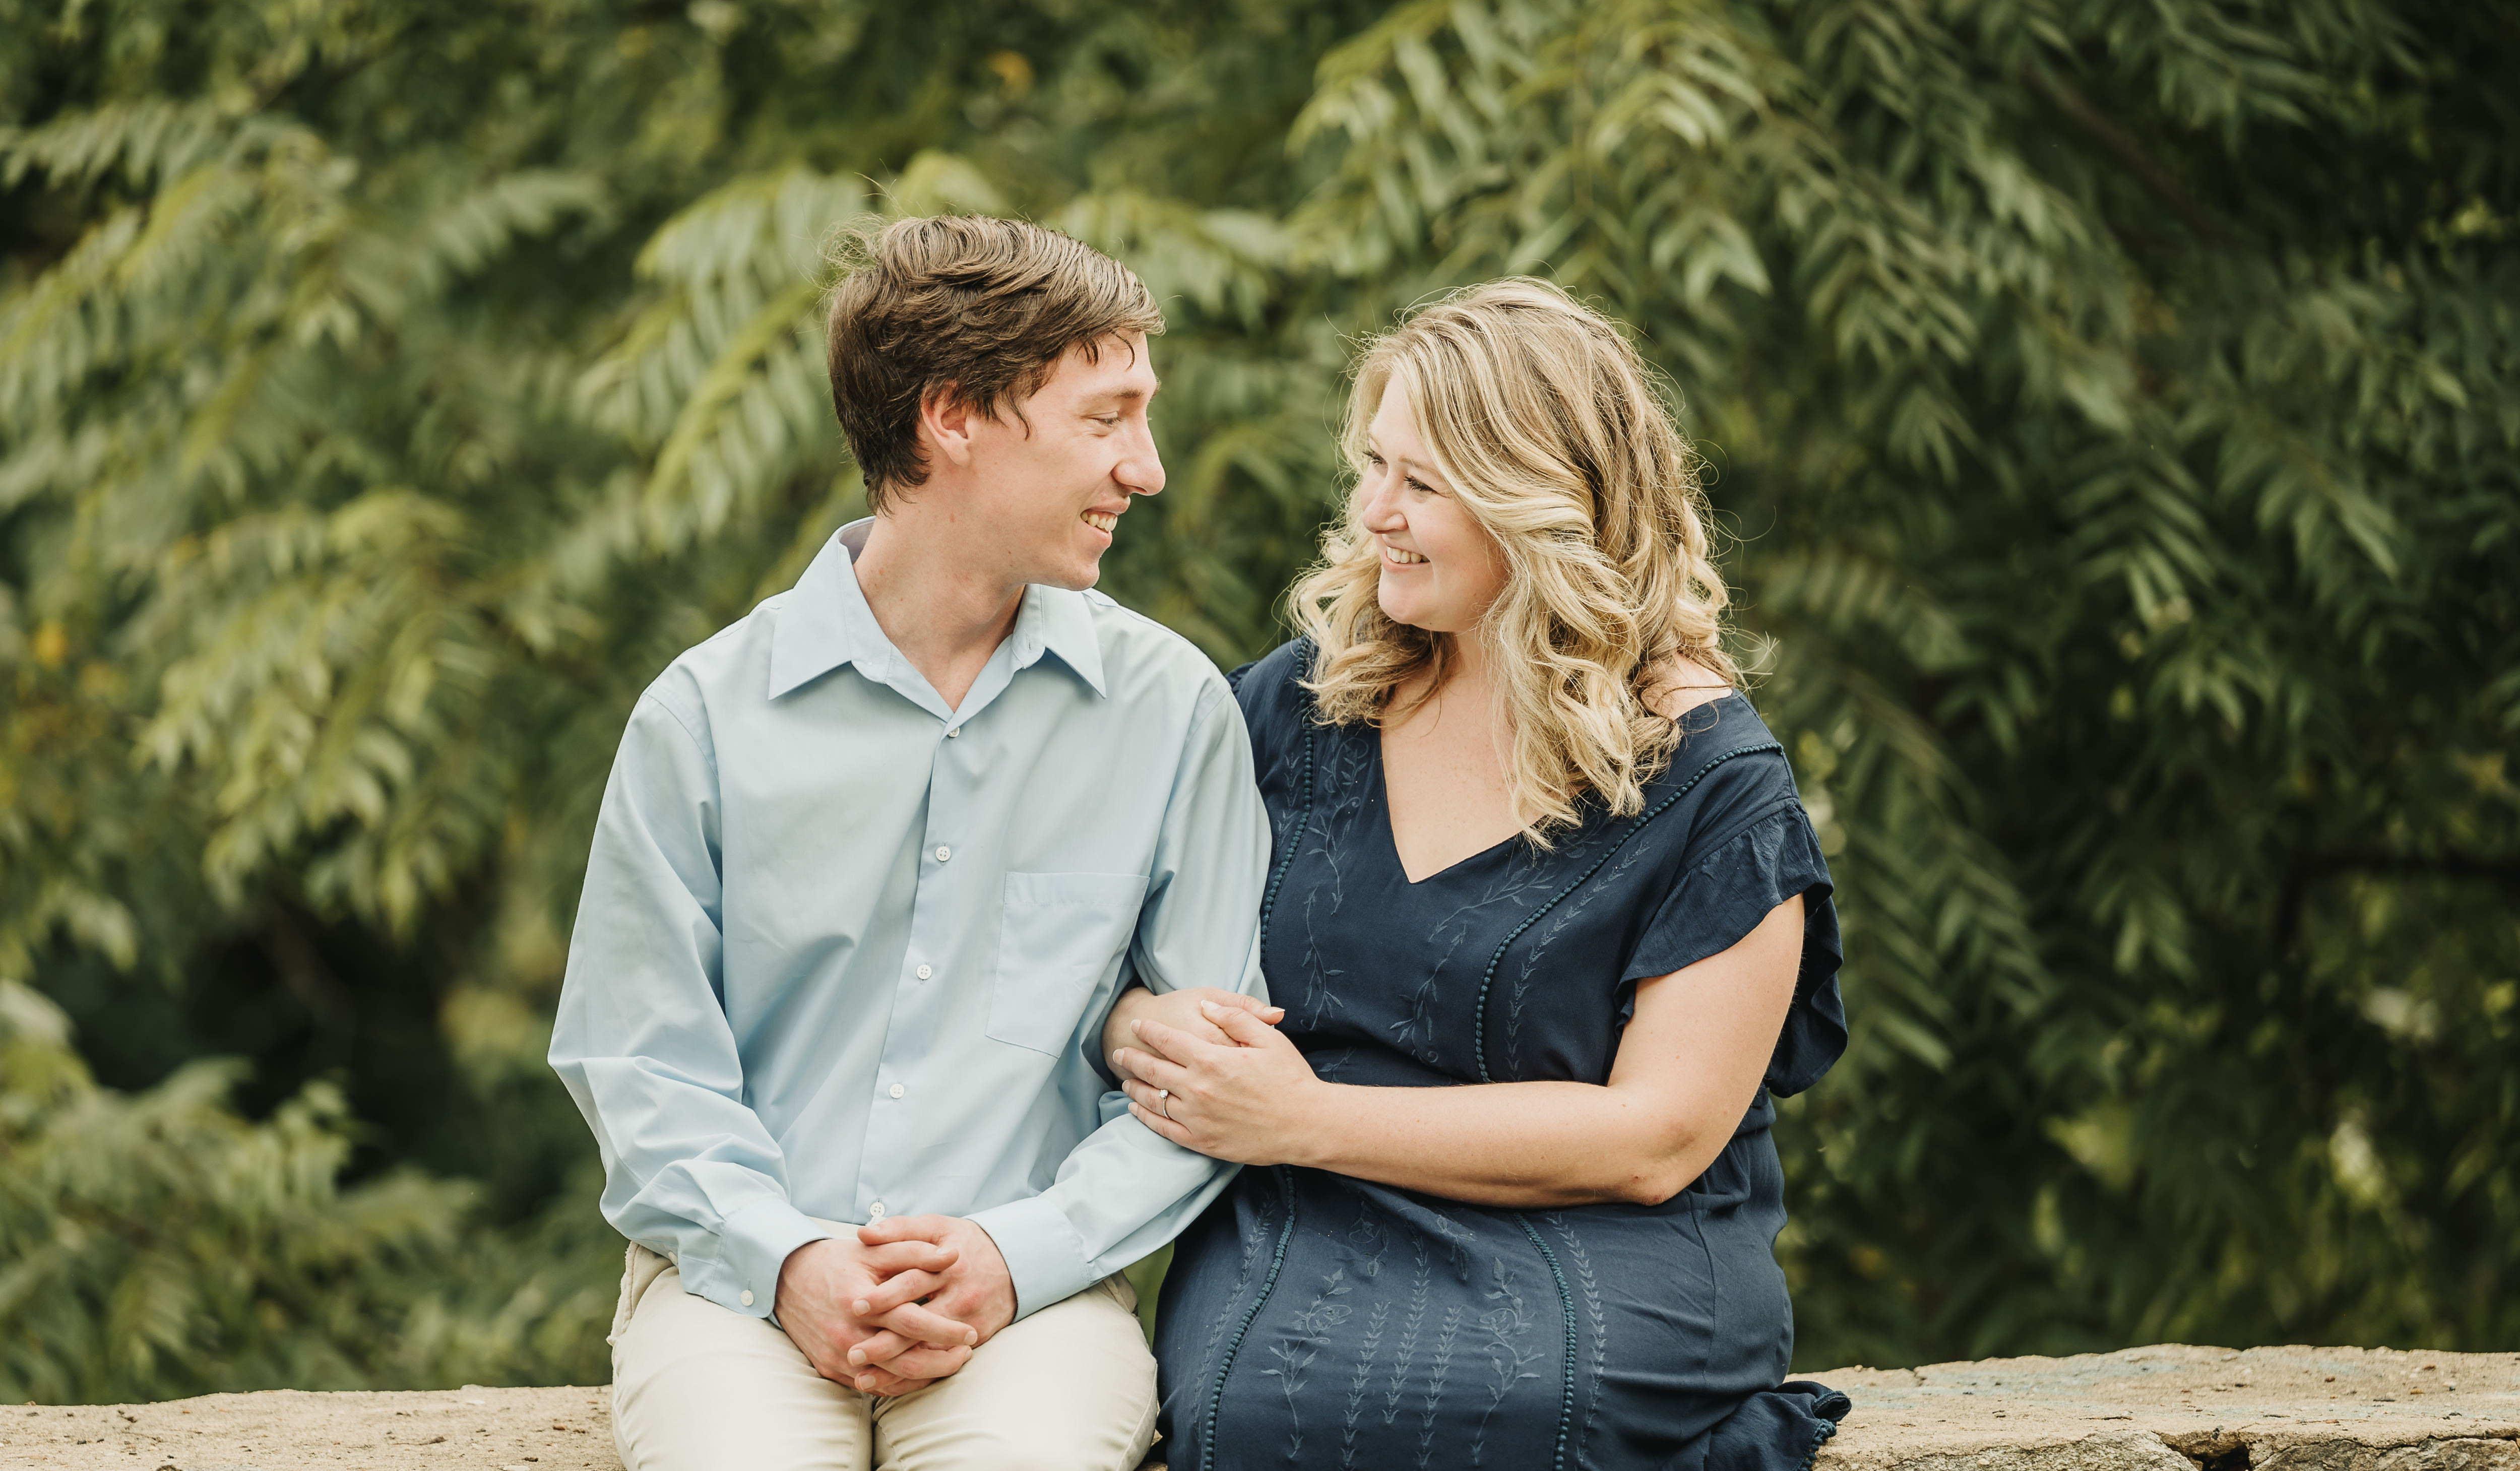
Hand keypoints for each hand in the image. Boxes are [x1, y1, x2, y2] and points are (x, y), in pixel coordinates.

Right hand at [776, 1236, 979, 1395]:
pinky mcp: (829, 1368)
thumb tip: (954, 1256)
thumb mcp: (874, 1251)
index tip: (971, 1332)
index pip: (912, 1324)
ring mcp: (836, 1357)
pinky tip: (919, 1370)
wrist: (786, 1279)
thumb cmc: (836, 1262)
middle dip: (942, 1362)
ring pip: (890, 1379)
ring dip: (923, 1374)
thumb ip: (915, 1252)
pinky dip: (897, 1381)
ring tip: (950, 1360)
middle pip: (904, 1361)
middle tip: (967, 1352)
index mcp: (860, 1304)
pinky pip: (870, 1385)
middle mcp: (847, 1336)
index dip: (946, 1330)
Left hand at [851, 1215, 1017, 1372]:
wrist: (1015, 1263)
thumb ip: (900, 1229)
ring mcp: (970, 1323)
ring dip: (895, 1369)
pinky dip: (916, 1378)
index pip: (913, 1283)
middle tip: (851, 1353)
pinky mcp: (976, 1341)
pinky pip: (943, 1364)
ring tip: (861, 1379)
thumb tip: (863, 1233)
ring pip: (929, 1352)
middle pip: (920, 1325)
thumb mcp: (937, 1227)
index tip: (855, 1306)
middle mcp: (960, 1298)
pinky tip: (888, 1385)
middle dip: (885, 1343)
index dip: (884, 1296)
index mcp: (948, 1267)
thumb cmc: (965, 1244)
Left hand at [1116, 1000, 1334, 1165]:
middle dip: (1132, 1058)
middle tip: (1119, 1052)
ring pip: (1154, 1099)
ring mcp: (1197, 1118)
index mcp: (1212, 1060)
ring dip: (1135, 1086)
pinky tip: (1138, 1109)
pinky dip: (1146, 1117)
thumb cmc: (1291, 1079)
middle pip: (1152, 1069)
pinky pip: (1164, 1128)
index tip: (1138, 1025)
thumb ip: (1234, 1017)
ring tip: (1126, 1079)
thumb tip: (1206, 1007)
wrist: (1307, 1125)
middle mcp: (1198, 1089)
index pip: (1167, 1040)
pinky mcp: (1202, 1141)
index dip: (1149, 1030)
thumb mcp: (1267, 1038)